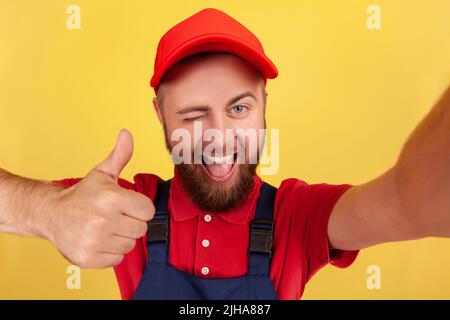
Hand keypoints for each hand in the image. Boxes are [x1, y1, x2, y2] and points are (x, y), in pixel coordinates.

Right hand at [49, 129, 154, 267]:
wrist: (51, 214)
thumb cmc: (82, 194)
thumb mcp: (102, 173)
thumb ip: (120, 155)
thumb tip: (127, 134)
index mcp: (111, 198)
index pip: (148, 210)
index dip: (138, 207)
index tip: (125, 204)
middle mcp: (103, 220)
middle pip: (141, 228)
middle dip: (131, 222)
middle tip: (113, 216)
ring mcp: (95, 241)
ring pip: (130, 244)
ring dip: (121, 237)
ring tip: (105, 227)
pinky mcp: (89, 258)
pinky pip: (117, 258)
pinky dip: (110, 251)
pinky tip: (98, 239)